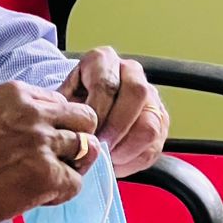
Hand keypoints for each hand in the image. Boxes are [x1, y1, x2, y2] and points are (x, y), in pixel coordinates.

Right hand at [0, 81, 102, 222]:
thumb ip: (20, 113)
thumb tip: (48, 126)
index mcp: (18, 93)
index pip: (62, 101)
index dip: (58, 123)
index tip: (44, 139)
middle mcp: (35, 112)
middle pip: (85, 118)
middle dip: (78, 137)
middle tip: (62, 156)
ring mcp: (43, 142)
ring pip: (87, 148)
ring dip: (71, 165)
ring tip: (48, 177)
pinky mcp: (47, 174)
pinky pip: (76, 182)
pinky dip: (62, 191)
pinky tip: (41, 195)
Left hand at [59, 47, 167, 177]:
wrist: (85, 107)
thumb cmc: (72, 103)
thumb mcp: (62, 99)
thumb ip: (65, 111)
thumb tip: (71, 134)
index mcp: (103, 60)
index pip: (107, 83)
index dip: (97, 113)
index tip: (86, 134)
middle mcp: (131, 71)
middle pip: (136, 93)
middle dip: (116, 127)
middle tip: (99, 147)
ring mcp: (150, 95)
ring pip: (150, 123)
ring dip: (127, 147)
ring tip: (107, 158)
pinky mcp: (160, 120)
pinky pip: (154, 145)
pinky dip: (134, 159)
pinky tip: (116, 162)